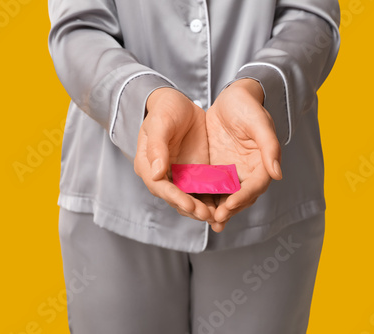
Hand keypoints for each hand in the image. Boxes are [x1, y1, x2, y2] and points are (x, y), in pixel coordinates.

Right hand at [134, 87, 214, 220]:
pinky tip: (225, 204)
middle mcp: (163, 175)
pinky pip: (203, 189)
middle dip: (192, 208)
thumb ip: (157, 147)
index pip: (160, 187)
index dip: (175, 198)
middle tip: (208, 215)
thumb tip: (155, 174)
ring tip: (218, 216)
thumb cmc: (165, 109)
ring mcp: (180, 175)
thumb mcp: (160, 123)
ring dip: (203, 208)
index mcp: (148, 165)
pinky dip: (213, 198)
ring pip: (190, 198)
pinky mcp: (196, 173)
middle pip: (176, 198)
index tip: (190, 205)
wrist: (180, 103)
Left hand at [206, 79, 281, 231]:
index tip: (230, 205)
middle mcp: (248, 172)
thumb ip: (270, 147)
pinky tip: (194, 206)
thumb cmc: (248, 107)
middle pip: (241, 197)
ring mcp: (231, 172)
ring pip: (226, 196)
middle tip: (216, 219)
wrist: (231, 97)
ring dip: (218, 210)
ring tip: (207, 221)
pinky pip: (211, 187)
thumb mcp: (260, 122)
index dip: (244, 197)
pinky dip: (205, 198)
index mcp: (262, 163)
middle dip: (229, 209)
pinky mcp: (216, 169)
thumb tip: (278, 174)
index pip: (256, 186)